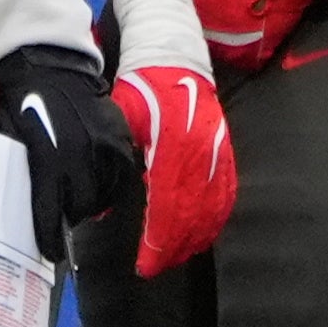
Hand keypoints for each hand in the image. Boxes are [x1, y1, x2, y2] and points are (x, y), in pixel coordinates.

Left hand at [0, 43, 139, 259]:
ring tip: (80, 199)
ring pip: (103, 193)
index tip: (51, 251)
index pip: (49, 210)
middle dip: (71, 216)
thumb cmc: (22, 103)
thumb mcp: (12, 141)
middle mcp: (77, 157)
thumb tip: (32, 205)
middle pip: (80, 206)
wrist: (49, 65)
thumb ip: (26, 172)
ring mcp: (103, 146)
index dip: (49, 235)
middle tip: (64, 216)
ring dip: (91, 201)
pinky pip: (120, 173)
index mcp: (46, 160)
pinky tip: (99, 183)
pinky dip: (110, 183)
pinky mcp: (119, 136)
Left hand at [110, 62, 236, 273]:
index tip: (146, 263)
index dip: (158, 241)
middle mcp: (200, 155)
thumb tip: (99, 205)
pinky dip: (217, 217)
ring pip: (213, 208)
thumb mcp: (118, 120)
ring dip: (196, 237)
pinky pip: (228, 193)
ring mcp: (217, 153)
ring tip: (177, 257)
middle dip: (174, 247)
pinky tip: (204, 233)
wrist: (174, 58)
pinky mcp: (227, 151)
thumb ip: (113, 159)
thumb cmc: (140, 89)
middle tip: (155, 268)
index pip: (167, 208)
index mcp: (171, 148)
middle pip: (192, 215)